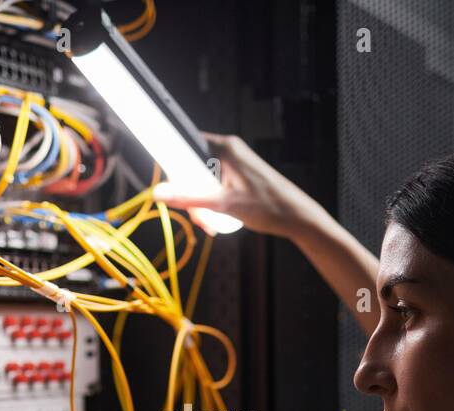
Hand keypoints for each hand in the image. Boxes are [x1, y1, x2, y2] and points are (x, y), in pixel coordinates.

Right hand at [152, 132, 320, 237]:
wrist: (296, 216)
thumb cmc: (266, 206)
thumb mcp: (222, 204)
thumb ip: (188, 199)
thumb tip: (158, 194)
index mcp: (225, 147)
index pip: (184, 143)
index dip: (173, 164)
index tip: (170, 185)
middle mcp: (229, 150)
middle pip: (192, 167)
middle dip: (190, 195)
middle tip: (199, 218)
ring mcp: (234, 163)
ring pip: (203, 180)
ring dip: (201, 204)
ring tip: (210, 224)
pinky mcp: (238, 176)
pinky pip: (215, 186)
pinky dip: (212, 203)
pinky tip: (216, 221)